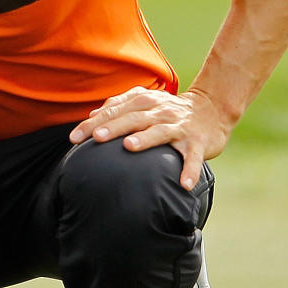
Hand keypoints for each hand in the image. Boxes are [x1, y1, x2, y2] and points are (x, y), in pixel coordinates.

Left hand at [70, 86, 231, 188]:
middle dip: (114, 127)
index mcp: (145, 102)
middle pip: (134, 118)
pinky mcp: (199, 142)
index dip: (95, 123)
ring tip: (130, 147)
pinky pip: (194, 158)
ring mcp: (180, 127)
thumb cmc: (169, 110)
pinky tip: (184, 185)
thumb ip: (118, 106)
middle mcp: (161, 112)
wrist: (212, 109)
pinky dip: (190, 170)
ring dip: (145, 139)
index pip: (115, 111)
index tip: (75, 138)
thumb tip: (93, 115)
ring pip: (161, 132)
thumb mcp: (145, 102)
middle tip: (96, 138)